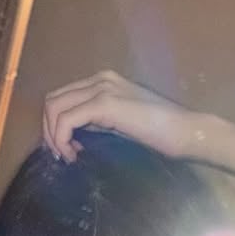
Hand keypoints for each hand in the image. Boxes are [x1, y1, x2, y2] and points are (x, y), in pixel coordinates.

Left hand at [43, 70, 208, 163]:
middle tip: (62, 155)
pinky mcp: (104, 103)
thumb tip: (77, 135)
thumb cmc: (162, 134)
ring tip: (68, 156)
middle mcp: (100, 79)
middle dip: (49, 130)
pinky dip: (62, 139)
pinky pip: (66, 120)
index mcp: (104, 81)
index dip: (56, 125)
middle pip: (53, 99)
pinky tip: (74, 155)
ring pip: (54, 107)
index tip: (67, 149)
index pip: (64, 97)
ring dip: (53, 136)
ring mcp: (102, 88)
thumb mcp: (123, 124)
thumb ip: (100, 122)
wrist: (185, 131)